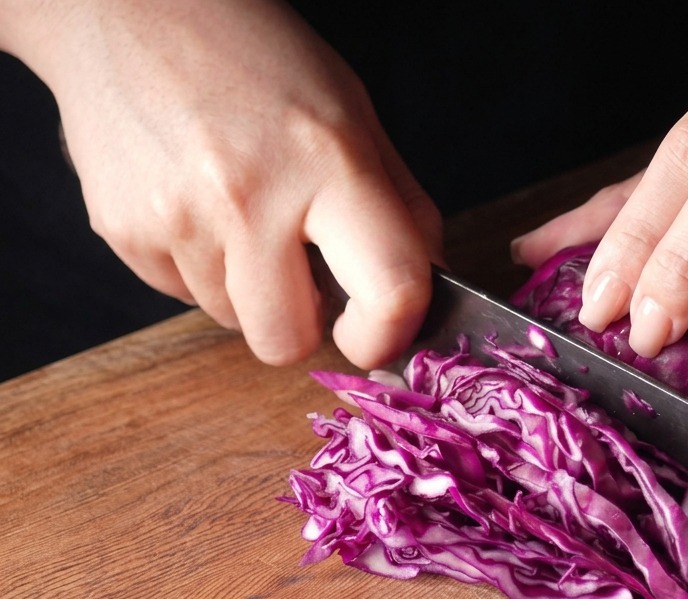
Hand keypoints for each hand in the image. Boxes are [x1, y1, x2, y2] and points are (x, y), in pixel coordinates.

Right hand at [13, 0, 439, 367]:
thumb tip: (430, 292)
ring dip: (246, 287)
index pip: (390, 292)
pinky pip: (181, 295)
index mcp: (329, 163)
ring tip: (239, 209)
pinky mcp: (122, 232)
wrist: (126, 11)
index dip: (388, 336)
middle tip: (301, 272)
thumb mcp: (354, 116)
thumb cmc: (255, 58)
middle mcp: (249, 198)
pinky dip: (199, 265)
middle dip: (300, 323)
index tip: (379, 336)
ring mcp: (177, 219)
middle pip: (286, 343)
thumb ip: (401, 210)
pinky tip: (197, 202)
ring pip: (232, 321)